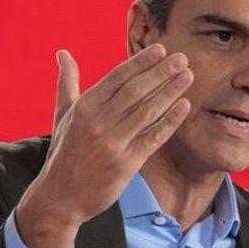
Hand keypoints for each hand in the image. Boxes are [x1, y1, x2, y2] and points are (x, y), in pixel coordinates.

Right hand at [15, 45, 192, 247]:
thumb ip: (67, 84)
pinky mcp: (127, 164)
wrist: (61, 197)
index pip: (118, 78)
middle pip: (136, 91)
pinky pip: (153, 137)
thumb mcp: (62, 116)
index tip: (161, 50)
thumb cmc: (64, 153)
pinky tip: (184, 106)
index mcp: (84, 108)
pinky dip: (170, 121)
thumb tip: (63, 53)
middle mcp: (98, 123)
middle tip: (182, 58)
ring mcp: (113, 144)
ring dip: (170, 92)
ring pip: (147, 112)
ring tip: (188, 76)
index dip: (141, 63)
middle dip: (161, 72)